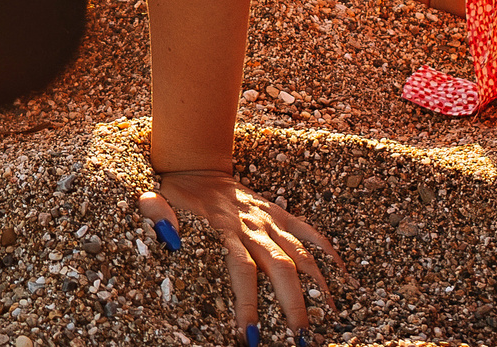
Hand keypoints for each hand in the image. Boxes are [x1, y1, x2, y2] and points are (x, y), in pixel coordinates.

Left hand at [142, 169, 347, 338]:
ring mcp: (269, 218)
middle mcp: (252, 225)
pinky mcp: (278, 213)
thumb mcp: (156, 200)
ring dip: (316, 286)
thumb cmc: (174, 194)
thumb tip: (168, 239)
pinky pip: (309, 231)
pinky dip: (327, 251)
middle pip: (281, 267)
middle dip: (292, 305)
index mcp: (223, 228)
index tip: (251, 335)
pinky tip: (340, 276)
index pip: (242, 270)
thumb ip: (157, 216)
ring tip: (328, 317)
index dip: (248, 303)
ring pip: (301, 253)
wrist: (195, 166)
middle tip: (299, 339)